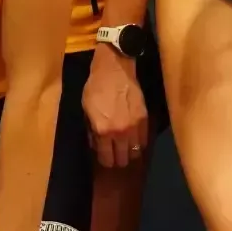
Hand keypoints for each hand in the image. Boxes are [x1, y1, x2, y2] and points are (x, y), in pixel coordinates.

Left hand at [84, 46, 148, 168]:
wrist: (115, 70)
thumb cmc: (95, 88)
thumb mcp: (86, 110)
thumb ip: (92, 131)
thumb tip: (97, 145)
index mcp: (103, 131)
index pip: (106, 158)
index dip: (105, 161)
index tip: (105, 159)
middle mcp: (120, 133)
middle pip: (122, 159)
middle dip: (117, 160)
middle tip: (115, 155)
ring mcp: (134, 126)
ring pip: (135, 152)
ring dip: (129, 153)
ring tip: (126, 149)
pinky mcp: (145, 118)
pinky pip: (144, 139)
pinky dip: (139, 143)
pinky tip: (134, 140)